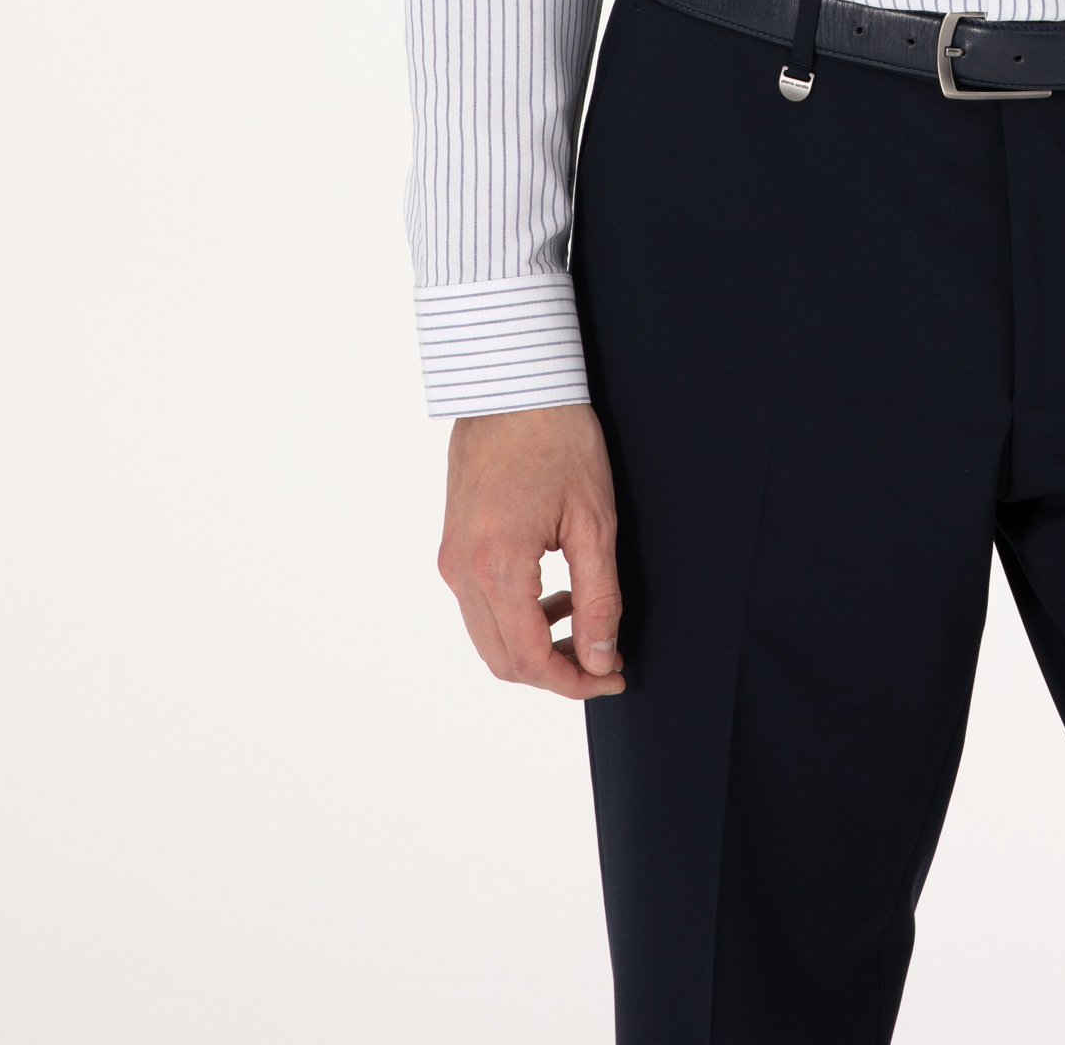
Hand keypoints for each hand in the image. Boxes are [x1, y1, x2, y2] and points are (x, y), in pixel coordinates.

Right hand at [437, 402, 626, 698]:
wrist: (513, 382)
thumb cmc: (559, 437)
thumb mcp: (594, 520)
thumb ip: (599, 597)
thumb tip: (600, 658)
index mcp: (497, 566)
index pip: (530, 660)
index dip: (575, 682)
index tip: (614, 676)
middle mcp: (462, 570)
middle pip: (502, 660)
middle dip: (555, 672)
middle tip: (604, 660)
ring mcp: (451, 557)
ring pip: (487, 636)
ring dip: (534, 644)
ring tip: (582, 618)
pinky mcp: (451, 544)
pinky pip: (477, 605)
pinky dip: (514, 616)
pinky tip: (554, 593)